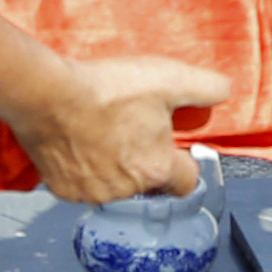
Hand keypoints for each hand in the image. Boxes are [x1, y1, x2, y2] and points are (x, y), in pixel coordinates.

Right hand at [16, 47, 222, 205]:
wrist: (46, 94)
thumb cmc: (107, 89)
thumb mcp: (169, 78)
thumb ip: (206, 87)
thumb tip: (225, 92)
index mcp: (158, 169)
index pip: (186, 182)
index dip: (183, 162)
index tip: (172, 147)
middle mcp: (128, 190)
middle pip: (149, 184)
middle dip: (145, 161)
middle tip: (131, 129)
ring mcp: (93, 193)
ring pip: (114, 186)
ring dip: (114, 166)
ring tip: (102, 132)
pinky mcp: (63, 190)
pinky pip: (82, 184)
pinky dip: (83, 169)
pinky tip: (78, 141)